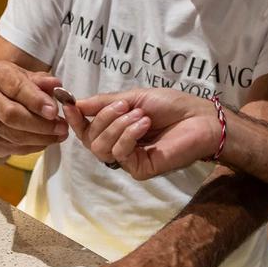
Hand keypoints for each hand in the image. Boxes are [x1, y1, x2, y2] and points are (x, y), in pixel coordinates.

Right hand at [0, 61, 67, 164]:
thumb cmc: (16, 85)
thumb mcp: (29, 76)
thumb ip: (43, 81)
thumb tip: (56, 85)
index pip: (16, 88)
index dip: (36, 101)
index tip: (54, 111)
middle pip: (11, 115)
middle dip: (40, 124)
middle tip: (62, 127)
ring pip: (12, 135)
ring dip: (40, 138)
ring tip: (59, 135)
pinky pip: (9, 147)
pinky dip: (31, 147)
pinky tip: (45, 142)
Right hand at [68, 88, 219, 178]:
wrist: (199, 117)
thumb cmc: (170, 105)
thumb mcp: (133, 97)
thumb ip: (103, 103)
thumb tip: (74, 103)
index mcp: (116, 129)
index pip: (86, 130)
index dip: (75, 119)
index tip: (68, 104)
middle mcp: (119, 145)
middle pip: (90, 139)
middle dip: (103, 118)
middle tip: (123, 105)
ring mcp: (129, 159)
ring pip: (102, 148)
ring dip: (117, 126)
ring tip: (139, 114)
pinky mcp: (140, 169)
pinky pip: (120, 154)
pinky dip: (128, 135)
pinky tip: (143, 124)